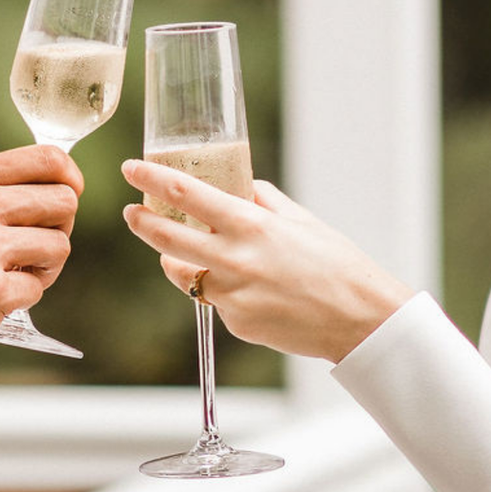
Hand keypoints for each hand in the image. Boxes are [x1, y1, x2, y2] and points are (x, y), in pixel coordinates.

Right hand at [0, 147, 81, 373]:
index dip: (70, 178)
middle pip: (64, 202)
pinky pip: (37, 288)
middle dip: (59, 226)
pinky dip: (22, 296)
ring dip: (44, 265)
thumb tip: (41, 179)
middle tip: (34, 245)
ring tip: (13, 272)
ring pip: (59, 247)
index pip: (48, 159)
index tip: (68, 194)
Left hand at [119, 163, 412, 361]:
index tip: (131, 168)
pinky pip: (214, 300)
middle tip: (133, 212)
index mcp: (250, 225)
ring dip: (175, 259)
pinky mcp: (235, 323)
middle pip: (165, 237)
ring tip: (184, 251)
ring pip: (182, 273)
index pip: (185, 193)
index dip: (150, 178)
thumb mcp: (299, 219)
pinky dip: (220, 289)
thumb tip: (237, 187)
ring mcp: (231, 295)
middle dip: (141, 222)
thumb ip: (261, 200)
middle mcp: (234, 259)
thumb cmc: (336, 263)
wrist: (359, 318)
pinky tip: (247, 288)